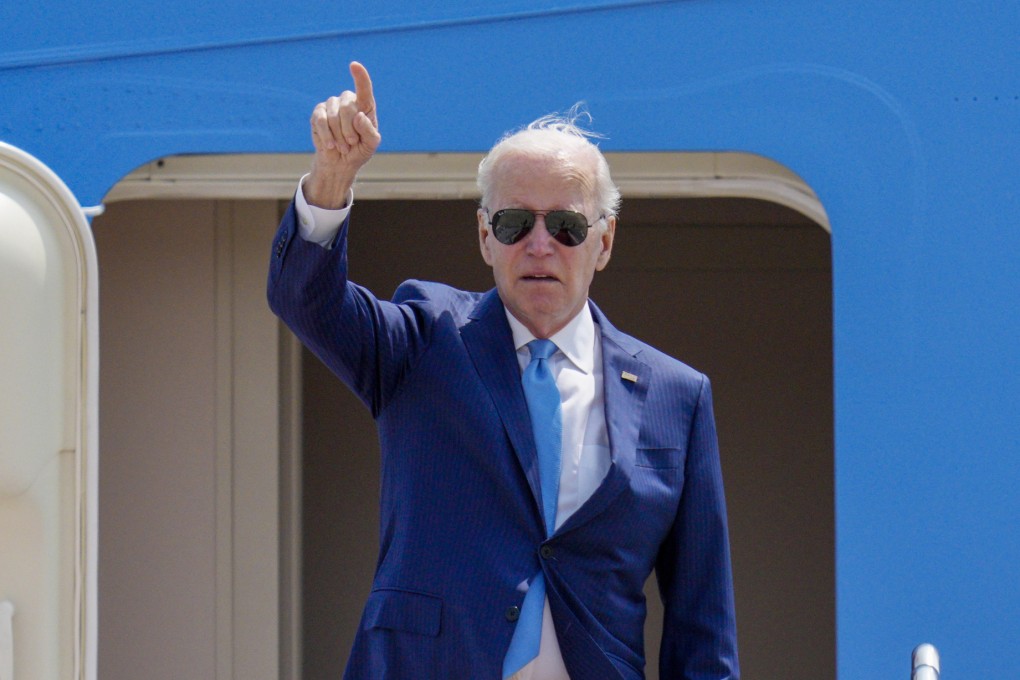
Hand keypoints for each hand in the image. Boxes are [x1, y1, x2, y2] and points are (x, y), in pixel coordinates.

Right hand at [305, 61, 380, 207]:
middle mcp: (348, 101)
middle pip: (348, 105)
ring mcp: (332, 105)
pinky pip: (320, 120)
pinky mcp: (318, 113)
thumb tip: (359, 116)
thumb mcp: (370, 145)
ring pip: (333, 115)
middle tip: (351, 143)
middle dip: (350, 128)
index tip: (354, 65)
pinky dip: (326, 135)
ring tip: (342, 147)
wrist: (340, 163)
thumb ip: (369, 132)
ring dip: (338, 135)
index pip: (364, 89)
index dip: (360, 77)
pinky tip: (330, 145)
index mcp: (365, 106)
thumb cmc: (358, 151)